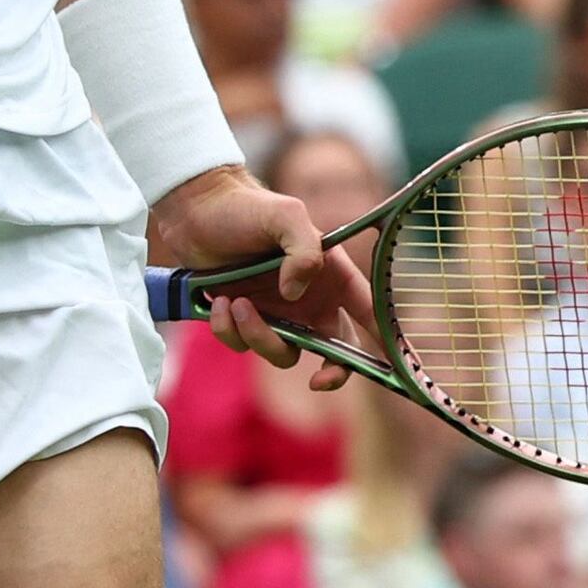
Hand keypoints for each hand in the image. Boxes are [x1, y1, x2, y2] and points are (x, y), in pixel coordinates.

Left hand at [151, 166, 374, 388]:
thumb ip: (304, 251)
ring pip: (282, 352)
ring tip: (236, 303)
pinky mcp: (243, 320)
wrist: (195, 209)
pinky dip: (228, 330)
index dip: (384, 341)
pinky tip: (217, 301)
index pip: (367, 312)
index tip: (393, 366)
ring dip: (260, 336)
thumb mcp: (286, 216)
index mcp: (330, 275)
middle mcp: (308, 300)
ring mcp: (276, 313)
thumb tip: (294, 295)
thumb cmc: (246, 207)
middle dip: (330, 372)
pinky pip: (242, 345)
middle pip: (333, 350)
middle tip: (317, 380)